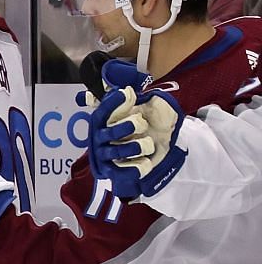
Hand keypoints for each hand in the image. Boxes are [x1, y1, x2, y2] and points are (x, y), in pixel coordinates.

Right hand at [84, 60, 185, 200]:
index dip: (113, 104)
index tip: (127, 94)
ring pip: (116, 153)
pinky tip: (146, 161)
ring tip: (148, 144)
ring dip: (136, 147)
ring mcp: (106, 156)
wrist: (163, 145)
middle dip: (127, 127)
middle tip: (141, 123)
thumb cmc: (150, 123)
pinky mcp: (114, 172)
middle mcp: (101, 138)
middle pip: (110, 133)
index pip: (103, 112)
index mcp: (105, 121)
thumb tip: (123, 91)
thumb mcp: (147, 105)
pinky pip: (121, 172)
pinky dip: (136, 167)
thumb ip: (134, 99)